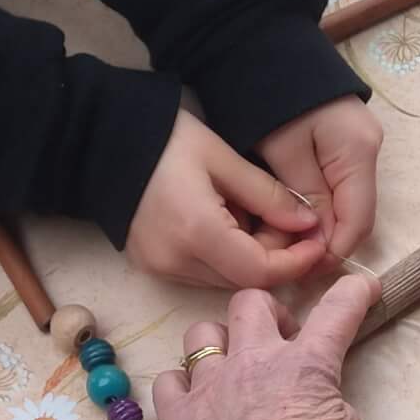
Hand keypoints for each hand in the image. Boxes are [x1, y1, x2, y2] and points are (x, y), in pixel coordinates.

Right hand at [129, 110, 327, 288]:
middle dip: (276, 257)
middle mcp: (176, 261)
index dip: (296, 262)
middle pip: (243, 280)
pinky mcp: (151, 266)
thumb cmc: (164, 139)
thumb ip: (270, 196)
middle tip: (290, 221)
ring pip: (224, 280)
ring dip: (250, 257)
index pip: (260, 272)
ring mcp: (159, 268)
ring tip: (255, 215)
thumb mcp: (223, 159)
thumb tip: (309, 225)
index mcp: (196, 232)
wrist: (100, 140)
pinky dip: (225, 256)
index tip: (318, 242)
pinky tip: (226, 221)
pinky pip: (201, 273)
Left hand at [153, 277, 375, 419]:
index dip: (353, 292)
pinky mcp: (180, 416)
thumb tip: (311, 399)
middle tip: (279, 341)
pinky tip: (193, 399)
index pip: (337, 311)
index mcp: (306, 364)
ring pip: (201, 333)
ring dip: (217, 344)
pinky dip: (180, 385)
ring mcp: (211, 385)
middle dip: (267, 313)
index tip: (361, 287)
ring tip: (229, 369)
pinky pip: (168, 381)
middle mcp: (254, 361)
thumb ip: (326, 400)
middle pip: (251, 303)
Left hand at [257, 99, 383, 260]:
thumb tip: (321, 242)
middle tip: (288, 264)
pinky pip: (336, 187)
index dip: (332, 252)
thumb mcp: (283, 152)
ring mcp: (359, 146)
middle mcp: (368, 150)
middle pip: (355, 214)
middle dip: (325, 243)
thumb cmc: (270, 96)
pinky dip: (316, 208)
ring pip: (345, 204)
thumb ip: (305, 197)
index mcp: (358, 151)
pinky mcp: (343, 144)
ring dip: (319, 227)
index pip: (358, 221)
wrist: (265, 47)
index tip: (301, 272)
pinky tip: (290, 218)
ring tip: (285, 244)